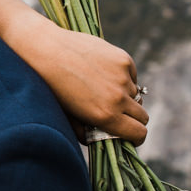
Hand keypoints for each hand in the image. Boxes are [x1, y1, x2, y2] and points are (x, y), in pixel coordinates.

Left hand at [41, 29, 147, 144]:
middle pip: (142, 116)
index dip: (137, 137)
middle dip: (134, 119)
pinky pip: (131, 75)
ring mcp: (122, 77)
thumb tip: (100, 139)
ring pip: (135, 94)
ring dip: (126, 96)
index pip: (139, 133)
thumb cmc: (53, 87)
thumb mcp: (68, 117)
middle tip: (119, 115)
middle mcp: (118, 97)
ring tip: (102, 88)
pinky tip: (102, 72)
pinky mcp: (123, 59)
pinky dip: (123, 77)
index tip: (130, 135)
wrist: (47, 51)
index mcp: (106, 115)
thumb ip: (86, 133)